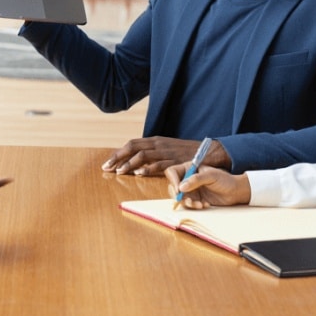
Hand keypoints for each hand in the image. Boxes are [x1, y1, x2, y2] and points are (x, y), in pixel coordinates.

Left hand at [101, 137, 229, 175]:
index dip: (118, 153)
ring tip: (119, 172)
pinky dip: (147, 169)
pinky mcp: (175, 161)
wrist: (208, 151)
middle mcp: (158, 144)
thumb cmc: (186, 153)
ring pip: (143, 155)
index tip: (107, 163)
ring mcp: (166, 152)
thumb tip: (135, 163)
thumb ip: (152, 154)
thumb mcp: (166, 150)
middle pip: (132, 147)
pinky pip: (159, 165)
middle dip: (118, 157)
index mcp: (155, 141)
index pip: (131, 144)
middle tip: (106, 168)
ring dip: (129, 164)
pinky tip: (139, 174)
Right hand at [164, 162, 250, 207]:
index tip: (179, 189)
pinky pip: (188, 204)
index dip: (173, 180)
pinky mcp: (195, 199)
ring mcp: (191, 190)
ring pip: (180, 197)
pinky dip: (195, 206)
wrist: (235, 192)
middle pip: (173, 186)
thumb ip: (196, 180)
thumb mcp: (211, 176)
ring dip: (187, 203)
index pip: (172, 172)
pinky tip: (205, 204)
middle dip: (178, 195)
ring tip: (199, 204)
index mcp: (189, 169)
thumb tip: (181, 188)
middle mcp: (187, 179)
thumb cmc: (225, 180)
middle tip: (186, 200)